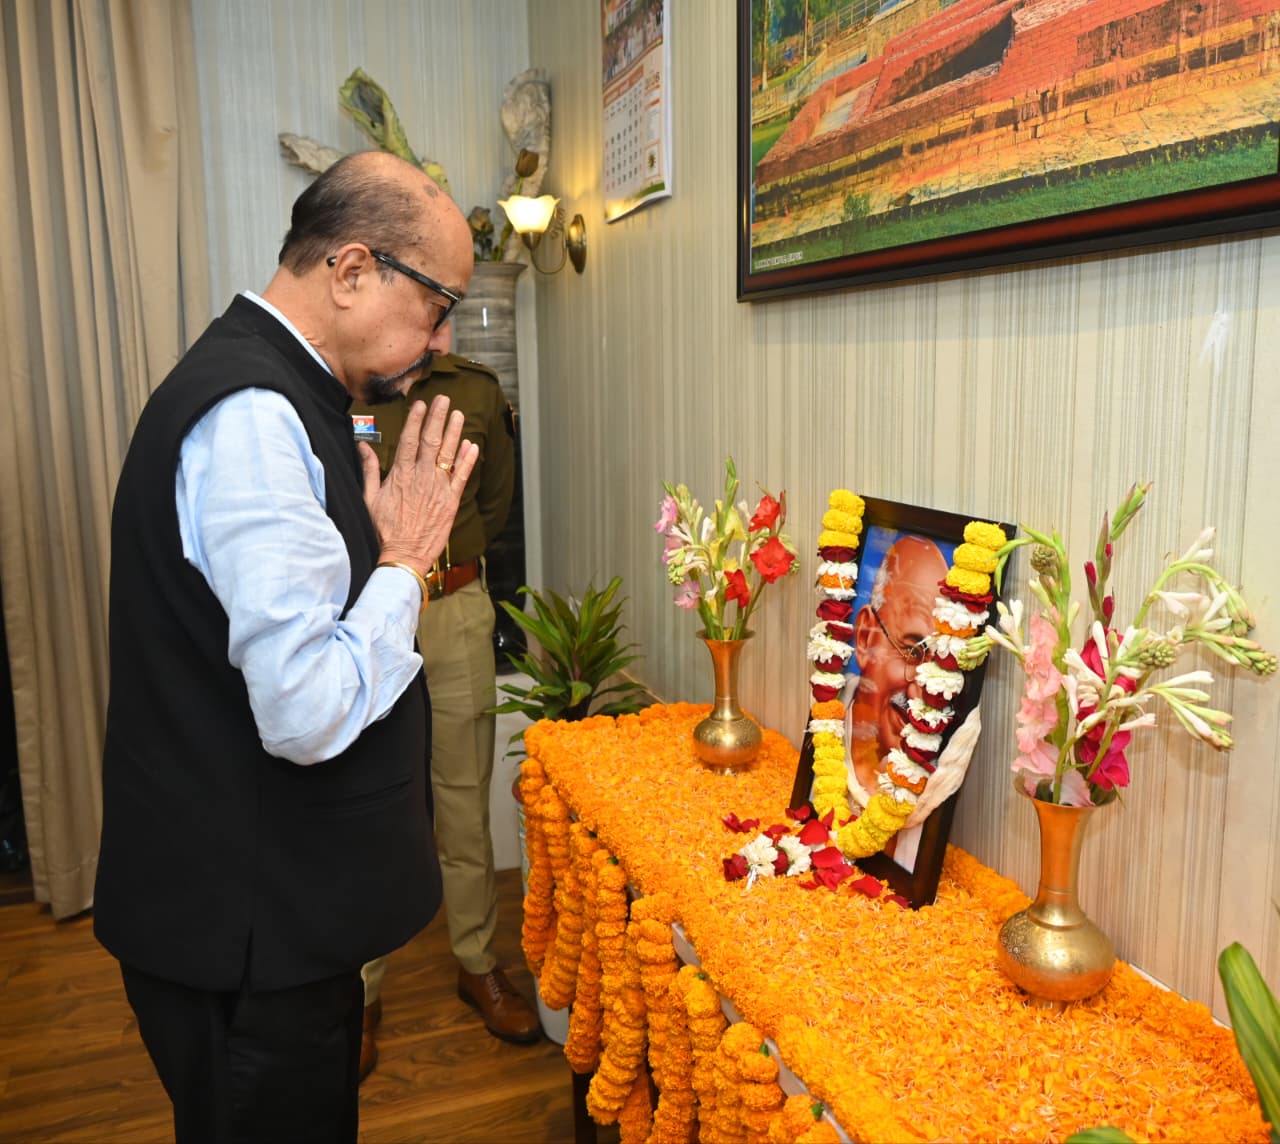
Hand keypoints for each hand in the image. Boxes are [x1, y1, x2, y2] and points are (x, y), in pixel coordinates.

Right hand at [360, 394, 478, 572]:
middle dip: (437, 418)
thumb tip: (363, 447)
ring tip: (458, 414)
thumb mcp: (369, 498)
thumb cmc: (383, 530)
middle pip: (431, 441)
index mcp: (400, 475)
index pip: (409, 440)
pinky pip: (462, 477)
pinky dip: (467, 460)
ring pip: (448, 455)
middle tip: (443, 399)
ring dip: (454, 433)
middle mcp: (421, 478)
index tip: (421, 404)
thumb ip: (369, 470)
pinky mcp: (451, 502)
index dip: (416, 420)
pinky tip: (471, 445)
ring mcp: (438, 489)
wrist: (402, 556)